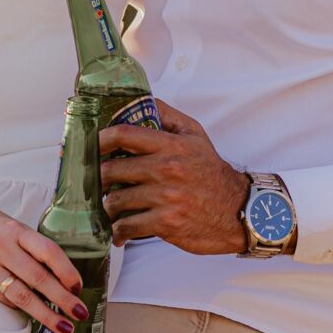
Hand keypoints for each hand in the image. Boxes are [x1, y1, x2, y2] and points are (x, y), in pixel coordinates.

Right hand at [0, 196, 89, 332]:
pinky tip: (36, 315)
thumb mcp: (11, 226)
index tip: (79, 286)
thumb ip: (31, 247)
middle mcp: (1, 248)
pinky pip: (5, 299)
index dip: (67, 271)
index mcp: (15, 230)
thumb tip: (61, 275)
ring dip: (45, 315)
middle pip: (38, 278)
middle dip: (63, 299)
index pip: (48, 251)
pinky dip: (22, 308)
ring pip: (21, 296)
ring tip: (64, 327)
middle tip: (80, 313)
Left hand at [98, 99, 249, 254]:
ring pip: (116, 201)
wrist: (238, 209)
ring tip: (111, 207)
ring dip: (109, 207)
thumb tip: (142, 101)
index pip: (124, 135)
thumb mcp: (195, 135)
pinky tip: (119, 232)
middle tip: (98, 182)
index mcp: (171, 146)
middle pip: (112, 170)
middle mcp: (166, 169)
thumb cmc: (212, 172)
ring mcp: (165, 198)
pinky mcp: (165, 223)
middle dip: (100, 178)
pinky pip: (128, 227)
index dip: (101, 140)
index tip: (94, 147)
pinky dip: (119, 231)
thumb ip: (168, 116)